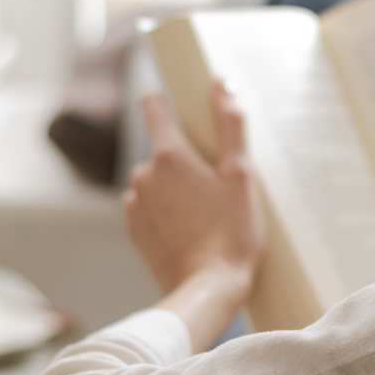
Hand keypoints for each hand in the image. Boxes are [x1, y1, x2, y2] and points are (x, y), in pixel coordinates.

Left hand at [126, 81, 265, 298]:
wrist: (207, 290)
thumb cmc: (231, 233)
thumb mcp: (240, 175)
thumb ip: (229, 125)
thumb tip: (221, 84)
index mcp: (169, 154)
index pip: (155, 107)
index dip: (169, 103)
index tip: (187, 112)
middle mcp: (143, 174)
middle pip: (163, 149)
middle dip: (185, 159)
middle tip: (216, 184)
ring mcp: (135, 204)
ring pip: (156, 180)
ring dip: (175, 187)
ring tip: (206, 213)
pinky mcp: (134, 230)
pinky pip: (149, 207)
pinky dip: (166, 212)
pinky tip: (191, 229)